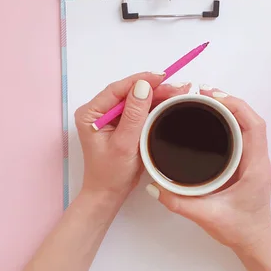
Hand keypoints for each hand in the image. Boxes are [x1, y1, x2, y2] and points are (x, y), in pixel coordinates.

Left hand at [75, 72, 191, 204]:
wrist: (109, 194)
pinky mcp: (122, 123)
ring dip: (157, 95)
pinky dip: (155, 105)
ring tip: (179, 91)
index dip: (140, 81)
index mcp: (91, 114)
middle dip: (154, 88)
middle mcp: (99, 111)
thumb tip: (143, 87)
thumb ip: (134, 115)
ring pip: (136, 99)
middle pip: (129, 92)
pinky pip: (139, 110)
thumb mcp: (124, 144)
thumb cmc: (111, 174)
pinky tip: (169, 101)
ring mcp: (110, 117)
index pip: (117, 90)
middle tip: (178, 86)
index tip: (161, 76)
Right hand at [146, 88, 270, 253]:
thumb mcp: (206, 217)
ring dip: (229, 110)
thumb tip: (154, 186)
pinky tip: (212, 122)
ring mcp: (254, 161)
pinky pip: (242, 135)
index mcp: (255, 166)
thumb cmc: (238, 230)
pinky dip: (229, 122)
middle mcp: (258, 159)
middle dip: (228, 101)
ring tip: (205, 101)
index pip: (253, 125)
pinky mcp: (247, 164)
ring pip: (247, 125)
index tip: (213, 95)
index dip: (235, 105)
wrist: (254, 243)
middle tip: (202, 93)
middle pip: (250, 119)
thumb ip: (179, 203)